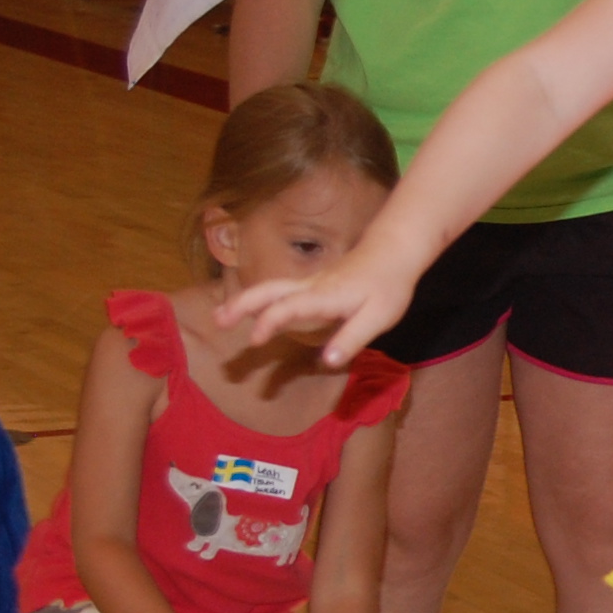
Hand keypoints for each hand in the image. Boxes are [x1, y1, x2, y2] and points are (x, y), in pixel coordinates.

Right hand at [222, 244, 418, 367]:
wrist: (394, 252)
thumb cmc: (388, 286)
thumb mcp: (379, 318)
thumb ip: (352, 339)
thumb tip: (326, 361)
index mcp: (324, 296)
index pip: (289, 307)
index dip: (269, 322)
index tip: (255, 340)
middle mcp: (311, 287)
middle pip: (268, 291)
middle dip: (241, 304)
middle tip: (217, 320)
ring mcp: (310, 283)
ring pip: (270, 288)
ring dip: (243, 300)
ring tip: (220, 315)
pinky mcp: (313, 284)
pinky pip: (279, 290)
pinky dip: (258, 298)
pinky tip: (248, 309)